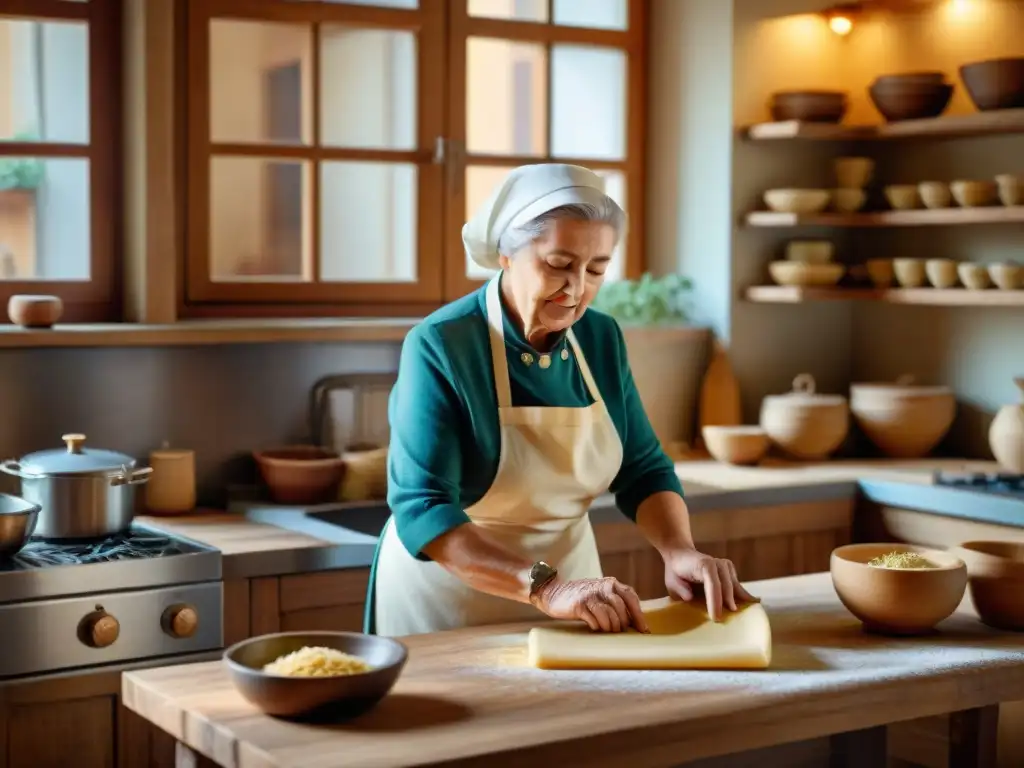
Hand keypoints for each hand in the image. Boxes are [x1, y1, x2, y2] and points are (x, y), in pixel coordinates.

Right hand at [533, 577, 648, 632]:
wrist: (555, 594)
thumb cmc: (582, 598)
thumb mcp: (601, 594)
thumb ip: (616, 602)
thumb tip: (635, 623)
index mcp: (611, 583)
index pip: (631, 597)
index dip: (638, 615)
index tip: (643, 630)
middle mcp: (602, 586)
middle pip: (621, 607)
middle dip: (623, 623)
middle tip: (619, 632)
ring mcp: (590, 595)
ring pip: (609, 615)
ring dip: (611, 627)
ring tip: (607, 631)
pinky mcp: (579, 605)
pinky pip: (595, 620)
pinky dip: (598, 627)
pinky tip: (595, 627)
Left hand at [663, 548, 758, 621]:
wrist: (680, 555)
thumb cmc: (675, 572)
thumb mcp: (672, 581)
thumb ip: (680, 589)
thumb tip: (690, 597)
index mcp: (703, 565)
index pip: (712, 584)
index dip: (715, 601)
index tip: (716, 617)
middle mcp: (716, 563)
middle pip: (726, 585)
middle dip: (728, 603)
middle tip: (730, 620)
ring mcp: (725, 566)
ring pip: (734, 585)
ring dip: (739, 600)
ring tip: (746, 615)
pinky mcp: (729, 570)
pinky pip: (736, 584)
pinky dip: (743, 594)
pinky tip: (754, 603)